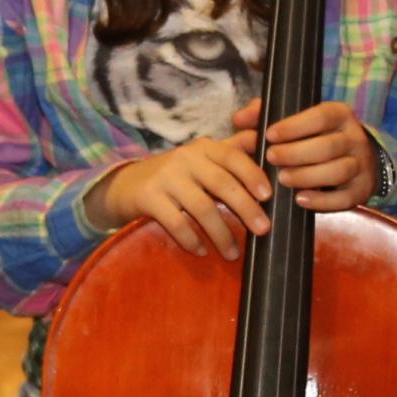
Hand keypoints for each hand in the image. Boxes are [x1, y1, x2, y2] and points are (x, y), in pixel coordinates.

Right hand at [95, 133, 280, 258]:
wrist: (127, 184)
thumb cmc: (176, 174)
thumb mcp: (202, 157)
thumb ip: (234, 150)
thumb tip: (269, 143)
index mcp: (204, 148)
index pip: (233, 157)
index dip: (253, 175)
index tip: (268, 196)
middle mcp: (185, 158)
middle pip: (222, 184)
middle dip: (245, 208)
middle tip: (262, 230)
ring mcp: (166, 177)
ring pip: (201, 207)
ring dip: (221, 233)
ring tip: (232, 253)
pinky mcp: (149, 197)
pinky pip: (176, 222)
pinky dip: (191, 239)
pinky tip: (201, 251)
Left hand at [242, 98, 378, 213]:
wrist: (357, 160)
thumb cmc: (316, 137)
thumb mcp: (297, 120)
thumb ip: (266, 114)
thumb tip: (239, 119)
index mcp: (340, 115)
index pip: (321, 116)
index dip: (295, 126)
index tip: (270, 134)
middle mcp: (355, 138)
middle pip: (329, 146)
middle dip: (296, 153)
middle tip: (271, 158)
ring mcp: (361, 165)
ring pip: (339, 171)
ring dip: (307, 176)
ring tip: (282, 179)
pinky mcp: (361, 190)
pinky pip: (344, 198)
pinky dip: (321, 201)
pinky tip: (299, 199)